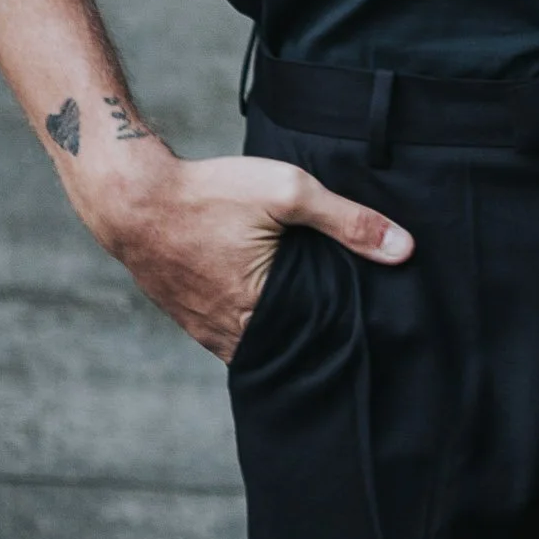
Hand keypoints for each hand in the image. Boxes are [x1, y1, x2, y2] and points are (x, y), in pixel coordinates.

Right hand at [78, 149, 411, 359]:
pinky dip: (256, 321)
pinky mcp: (191, 318)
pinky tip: (275, 297)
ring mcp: (206, 332)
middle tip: (354, 312)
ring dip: (286, 328)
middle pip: (291, 346)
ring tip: (316, 305)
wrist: (134, 198)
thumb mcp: (288, 193)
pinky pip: (234, 333)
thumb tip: (404, 248)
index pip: (320, 340)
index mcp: (259, 313)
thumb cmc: (210, 193)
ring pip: (261, 342)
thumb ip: (348, 221)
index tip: (375, 319)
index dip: (347, 329)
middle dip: (319, 333)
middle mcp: (230, 336)